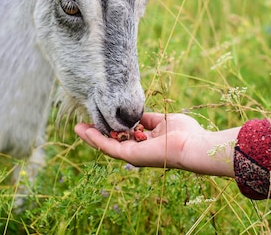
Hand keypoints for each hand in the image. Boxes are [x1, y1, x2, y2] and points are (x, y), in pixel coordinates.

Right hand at [75, 112, 238, 177]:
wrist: (193, 145)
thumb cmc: (185, 133)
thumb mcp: (163, 121)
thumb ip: (148, 119)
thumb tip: (138, 116)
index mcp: (146, 143)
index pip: (123, 136)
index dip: (110, 127)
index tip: (99, 118)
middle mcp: (138, 151)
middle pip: (112, 142)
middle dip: (96, 134)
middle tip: (81, 125)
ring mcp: (134, 155)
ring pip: (107, 146)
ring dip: (91, 137)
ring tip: (77, 128)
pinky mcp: (131, 156)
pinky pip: (110, 147)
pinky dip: (97, 140)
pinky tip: (87, 131)